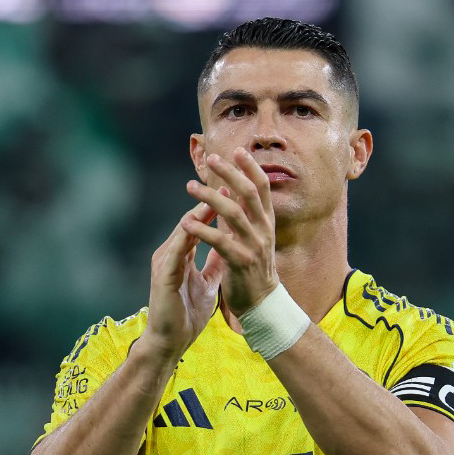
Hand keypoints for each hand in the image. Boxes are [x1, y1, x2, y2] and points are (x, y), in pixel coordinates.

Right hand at [143, 199, 223, 359]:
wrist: (169, 342)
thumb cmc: (186, 314)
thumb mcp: (208, 283)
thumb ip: (215, 264)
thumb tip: (228, 246)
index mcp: (181, 254)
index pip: (200, 222)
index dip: (217, 203)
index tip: (235, 186)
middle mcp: (170, 253)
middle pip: (190, 218)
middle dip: (207, 197)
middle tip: (224, 176)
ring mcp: (165, 262)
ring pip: (183, 229)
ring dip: (198, 211)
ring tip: (215, 194)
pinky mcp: (163, 275)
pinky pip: (177, 250)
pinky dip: (188, 235)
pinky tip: (198, 224)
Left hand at [183, 147, 278, 314]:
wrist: (261, 304)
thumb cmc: (253, 270)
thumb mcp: (255, 238)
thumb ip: (246, 217)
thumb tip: (235, 192)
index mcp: (267, 223)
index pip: (262, 188)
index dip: (251, 167)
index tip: (237, 150)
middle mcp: (263, 230)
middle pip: (248, 193)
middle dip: (230, 173)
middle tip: (212, 159)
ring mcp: (253, 245)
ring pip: (232, 213)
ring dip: (209, 198)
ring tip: (190, 187)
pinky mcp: (240, 262)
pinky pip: (219, 241)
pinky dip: (202, 229)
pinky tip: (186, 222)